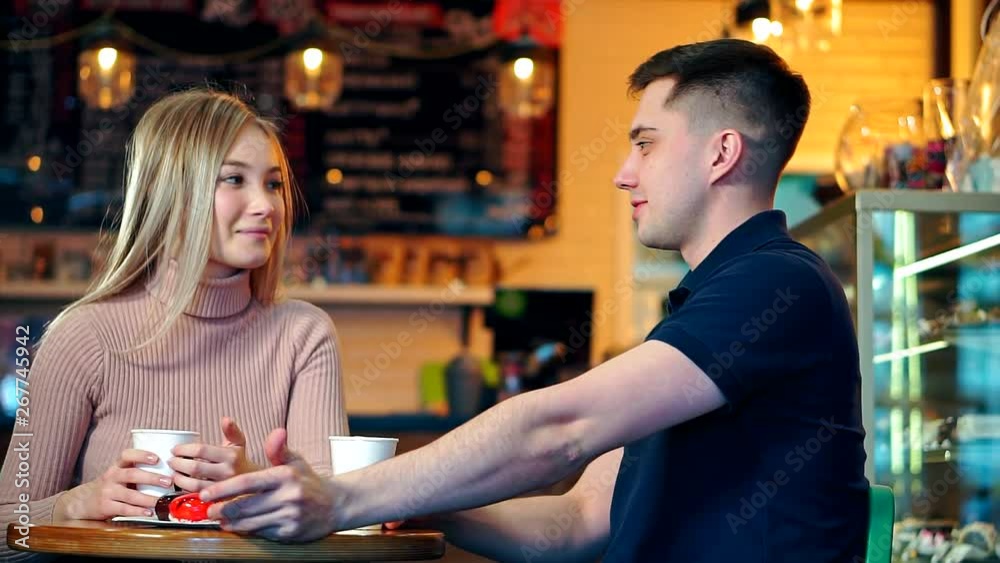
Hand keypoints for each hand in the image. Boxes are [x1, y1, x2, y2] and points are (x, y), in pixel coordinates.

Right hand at [53, 449, 169, 520]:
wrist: (82, 501)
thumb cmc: (109, 486)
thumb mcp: (118, 474)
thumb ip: (136, 471)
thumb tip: (168, 471)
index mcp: (117, 466)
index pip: (127, 455)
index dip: (142, 455)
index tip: (157, 458)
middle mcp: (111, 476)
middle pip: (132, 474)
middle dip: (152, 478)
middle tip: (168, 481)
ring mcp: (108, 492)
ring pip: (130, 494)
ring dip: (148, 498)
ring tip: (161, 501)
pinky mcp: (105, 506)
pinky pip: (124, 508)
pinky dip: (138, 511)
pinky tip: (149, 512)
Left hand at [169, 417, 258, 492]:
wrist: (254, 484)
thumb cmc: (240, 461)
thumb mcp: (239, 443)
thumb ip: (231, 431)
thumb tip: (225, 419)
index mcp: (231, 456)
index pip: (201, 450)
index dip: (184, 449)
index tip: (175, 450)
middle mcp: (227, 472)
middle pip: (195, 468)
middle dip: (178, 464)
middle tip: (171, 461)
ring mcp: (223, 488)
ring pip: (194, 485)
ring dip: (179, 479)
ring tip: (174, 474)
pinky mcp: (218, 501)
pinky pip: (197, 496)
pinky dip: (185, 491)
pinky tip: (181, 485)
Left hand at [200, 428, 337, 541]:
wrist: (336, 504)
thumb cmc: (309, 482)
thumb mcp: (296, 461)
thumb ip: (279, 449)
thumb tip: (276, 432)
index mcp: (285, 476)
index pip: (247, 483)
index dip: (223, 489)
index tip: (206, 494)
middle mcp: (288, 496)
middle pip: (245, 505)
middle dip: (222, 509)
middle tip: (208, 510)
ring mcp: (290, 516)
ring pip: (251, 522)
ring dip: (231, 522)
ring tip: (220, 520)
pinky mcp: (290, 533)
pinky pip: (262, 533)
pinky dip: (247, 530)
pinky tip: (239, 527)